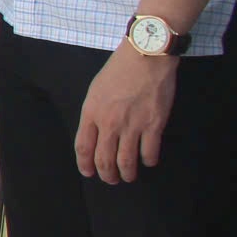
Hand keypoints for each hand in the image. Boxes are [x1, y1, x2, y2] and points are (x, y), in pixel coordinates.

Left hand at [75, 46, 178, 183]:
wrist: (145, 56)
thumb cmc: (119, 70)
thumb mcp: (95, 90)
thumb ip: (94, 113)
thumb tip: (96, 133)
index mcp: (91, 113)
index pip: (83, 147)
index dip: (85, 165)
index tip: (88, 172)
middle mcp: (109, 123)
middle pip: (104, 159)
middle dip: (107, 175)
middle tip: (111, 179)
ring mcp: (132, 125)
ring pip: (126, 162)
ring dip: (127, 174)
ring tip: (128, 176)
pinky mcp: (154, 125)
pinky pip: (149, 152)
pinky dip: (148, 161)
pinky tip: (148, 161)